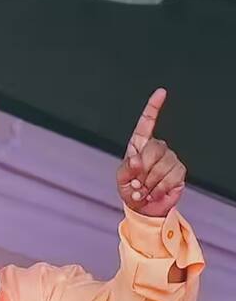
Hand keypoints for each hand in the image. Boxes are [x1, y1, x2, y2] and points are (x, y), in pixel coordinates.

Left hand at [117, 88, 185, 216]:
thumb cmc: (130, 189)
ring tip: (144, 189)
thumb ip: (126, 168)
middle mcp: (156, 148)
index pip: (146, 123)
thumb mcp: (121, 179)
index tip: (161, 92)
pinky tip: (154, 192)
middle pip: (154, 148)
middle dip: (142, 169)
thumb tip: (137, 160)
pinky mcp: (179, 171)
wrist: (143, 208)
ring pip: (162, 165)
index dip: (153, 107)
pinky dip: (159, 189)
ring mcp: (169, 158)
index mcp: (139, 145)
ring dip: (149, 183)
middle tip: (136, 182)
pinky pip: (170, 177)